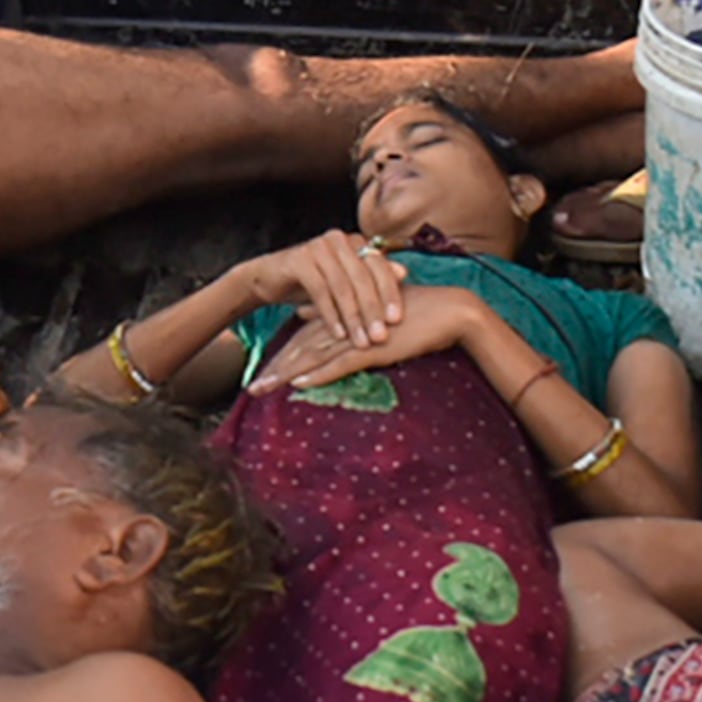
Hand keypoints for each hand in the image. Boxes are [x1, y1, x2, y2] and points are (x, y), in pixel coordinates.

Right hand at [240, 231, 408, 351]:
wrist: (269, 278)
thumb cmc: (313, 281)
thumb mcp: (345, 281)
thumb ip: (371, 277)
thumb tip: (405, 273)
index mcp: (355, 241)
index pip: (379, 266)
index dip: (389, 292)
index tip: (397, 320)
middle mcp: (339, 239)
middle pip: (362, 277)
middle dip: (373, 310)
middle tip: (380, 336)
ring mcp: (318, 247)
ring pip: (343, 286)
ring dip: (353, 317)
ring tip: (361, 341)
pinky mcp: (299, 260)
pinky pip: (320, 291)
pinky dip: (331, 315)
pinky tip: (338, 334)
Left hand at [270, 284, 495, 389]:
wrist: (451, 310)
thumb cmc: (418, 314)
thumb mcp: (375, 316)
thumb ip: (344, 318)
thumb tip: (308, 315)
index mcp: (346, 316)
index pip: (305, 339)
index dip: (283, 357)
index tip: (262, 374)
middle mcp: (347, 324)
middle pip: (301, 349)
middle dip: (275, 369)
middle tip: (251, 389)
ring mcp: (359, 335)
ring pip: (314, 357)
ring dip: (286, 374)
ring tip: (262, 390)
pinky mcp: (374, 346)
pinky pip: (341, 363)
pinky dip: (318, 373)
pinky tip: (299, 384)